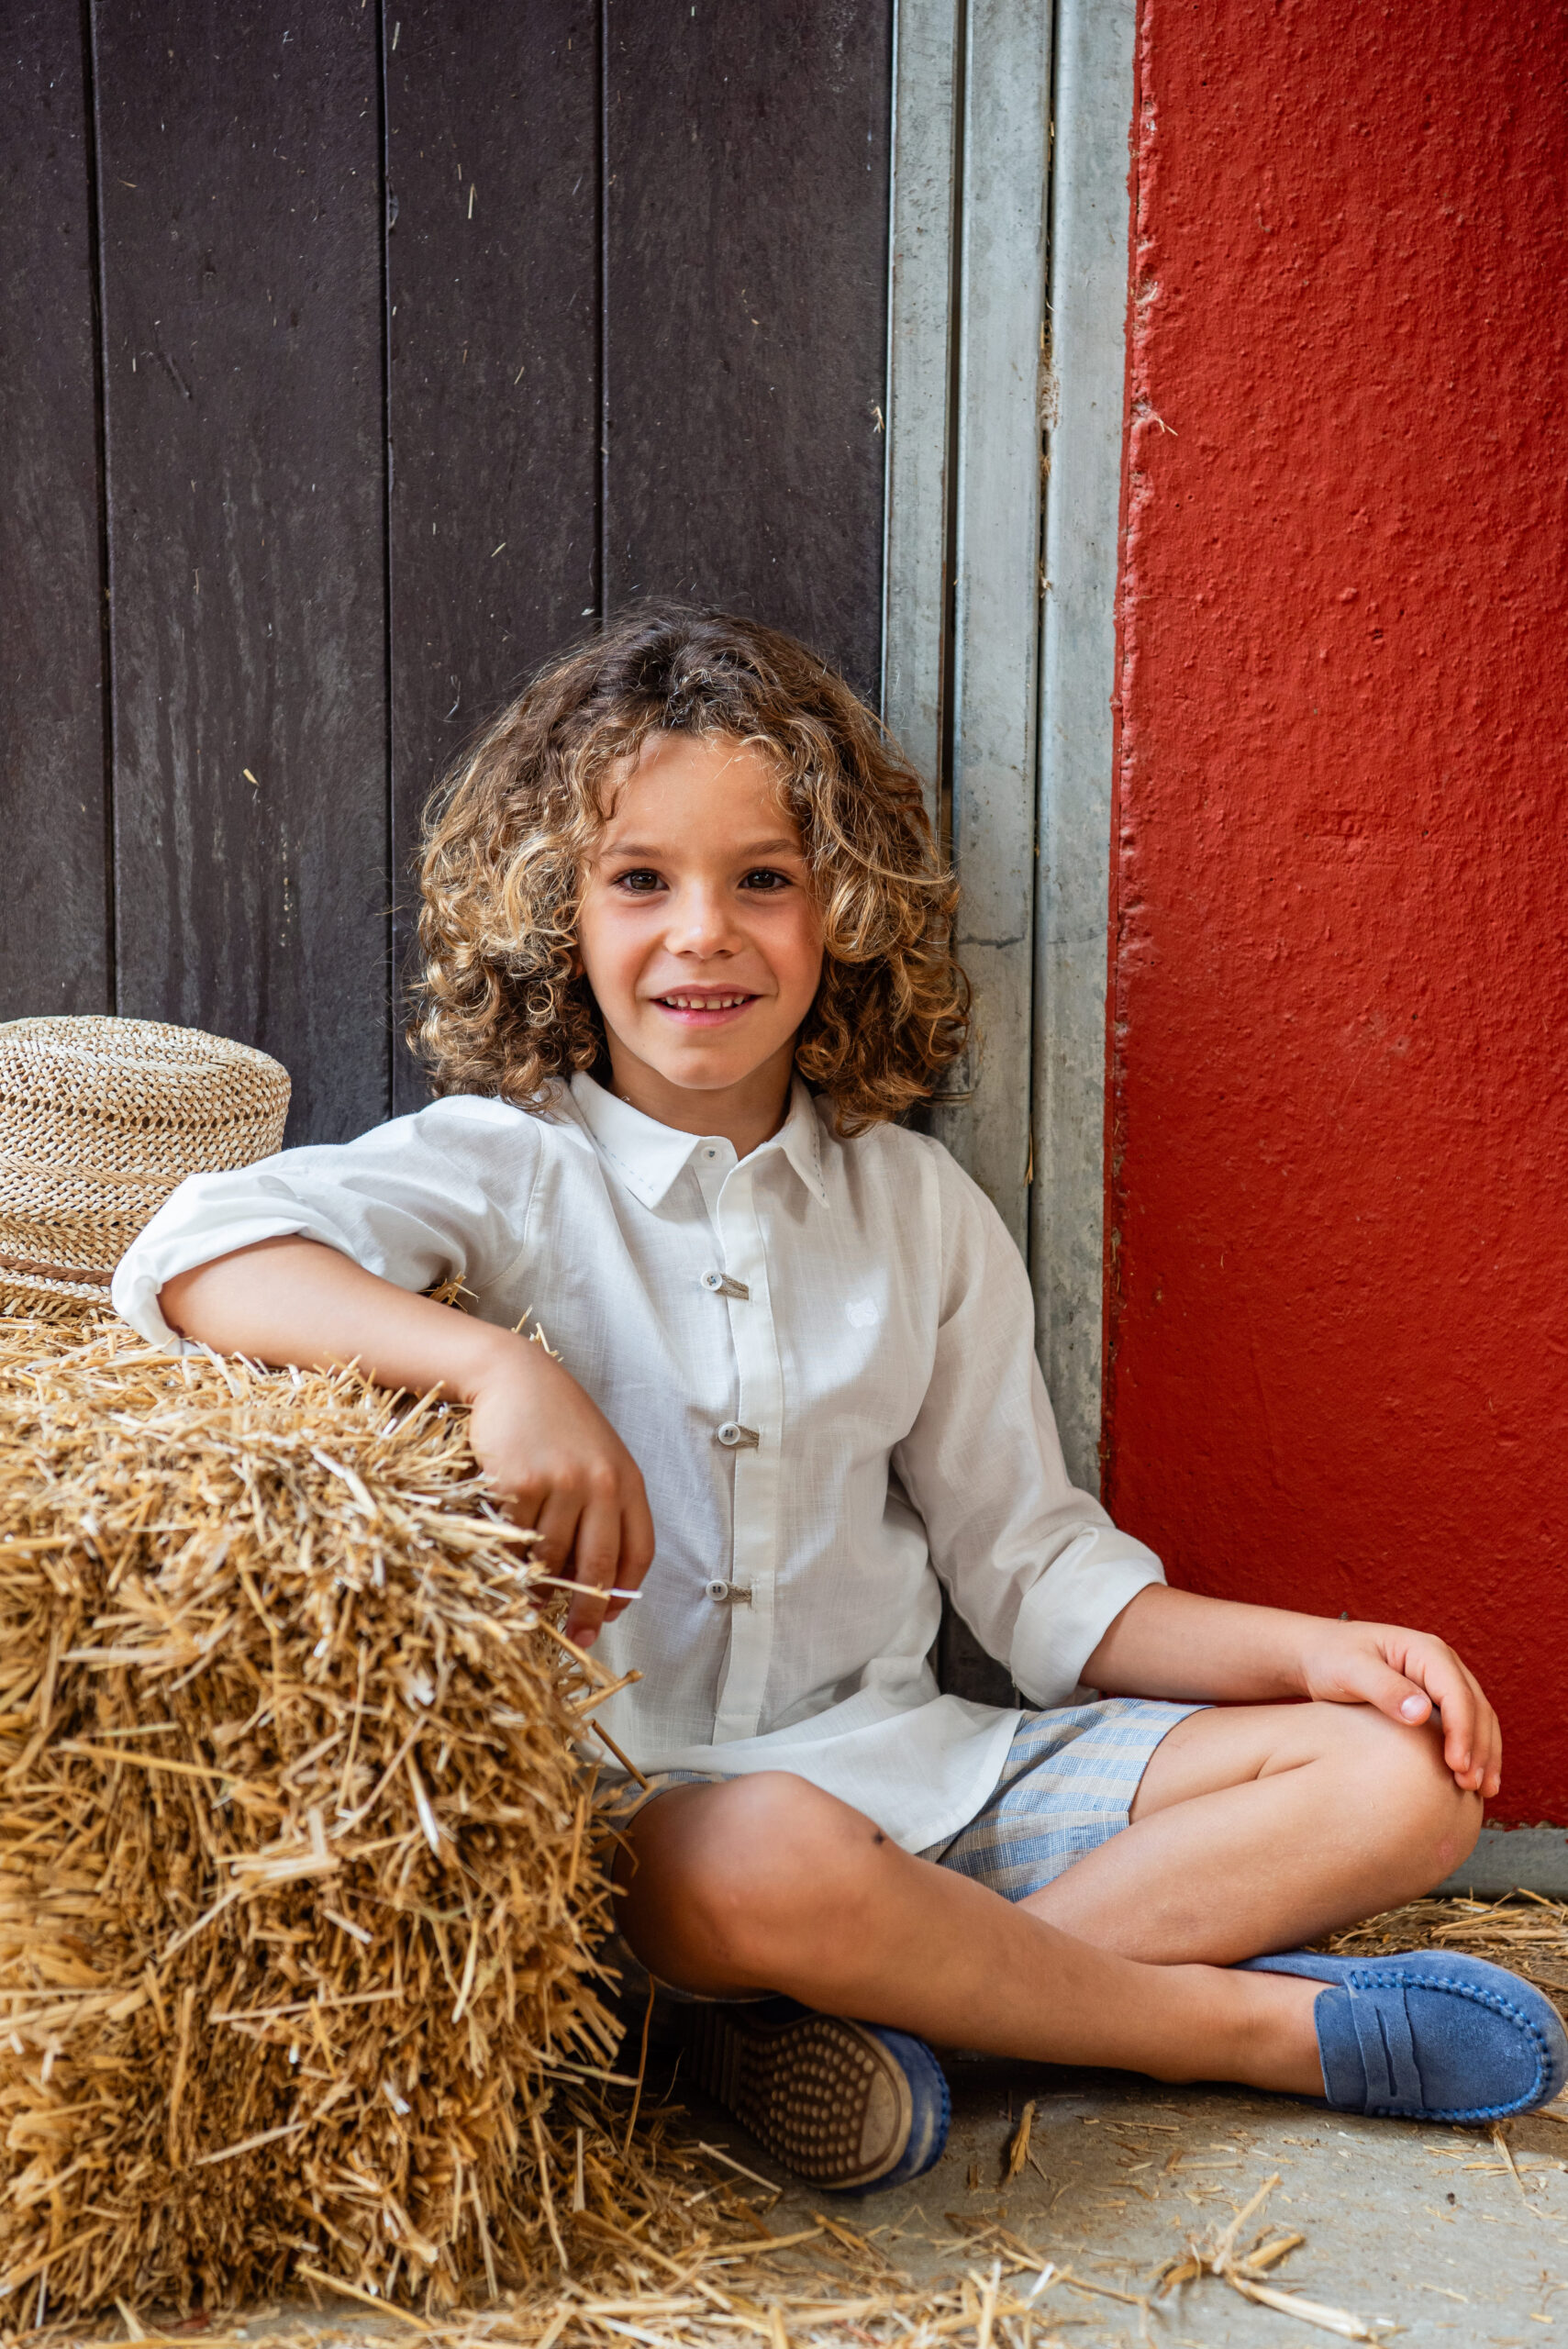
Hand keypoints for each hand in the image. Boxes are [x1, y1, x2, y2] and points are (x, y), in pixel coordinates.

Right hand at [467, 1337, 654, 1647]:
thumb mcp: (596, 1459)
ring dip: (539, 1585)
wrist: (515, 1377)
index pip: (639, 1551)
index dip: (624, 1591)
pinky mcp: (521, 1482)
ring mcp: (561, 1483)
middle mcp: (600, 1484)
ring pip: (550, 1557)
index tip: (609, 1616)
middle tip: (577, 1636)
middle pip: (597, 1566)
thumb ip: (603, 1508)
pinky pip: (516, 1538)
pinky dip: (510, 1555)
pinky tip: (505, 1559)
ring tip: (530, 1597)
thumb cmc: (557, 1423)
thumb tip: (589, 1580)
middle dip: (587, 1611)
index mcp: (627, 1481)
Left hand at [1297, 1619, 1500, 1797]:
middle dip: (1481, 1749)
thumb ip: (1384, 1688)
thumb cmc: (1330, 1658)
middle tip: (1473, 1787)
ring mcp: (1443, 1682)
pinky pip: (1466, 1726)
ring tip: (1483, 1790)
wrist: (1317, 1653)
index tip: (1457, 1766)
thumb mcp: (1350, 1670)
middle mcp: (1442, 1664)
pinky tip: (1474, 1779)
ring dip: (1485, 1755)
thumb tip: (1422, 1713)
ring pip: (1479, 1720)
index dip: (1462, 1732)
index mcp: (1426, 1651)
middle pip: (1477, 1709)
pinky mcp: (1437, 1700)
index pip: (1457, 1695)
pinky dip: (1475, 1752)